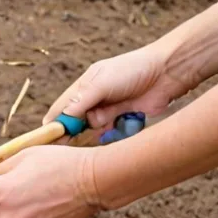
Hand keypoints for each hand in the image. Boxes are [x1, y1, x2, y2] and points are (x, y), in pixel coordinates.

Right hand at [43, 44, 190, 133]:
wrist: (168, 72)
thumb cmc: (132, 71)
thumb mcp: (101, 83)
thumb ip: (80, 101)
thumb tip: (60, 119)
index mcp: (82, 88)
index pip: (60, 110)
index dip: (53, 126)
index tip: (48, 141)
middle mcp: (92, 101)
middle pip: (73, 125)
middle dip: (72, 134)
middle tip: (68, 146)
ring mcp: (107, 112)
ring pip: (92, 131)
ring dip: (95, 132)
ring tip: (106, 124)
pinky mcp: (121, 121)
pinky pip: (109, 135)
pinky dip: (109, 135)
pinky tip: (115, 128)